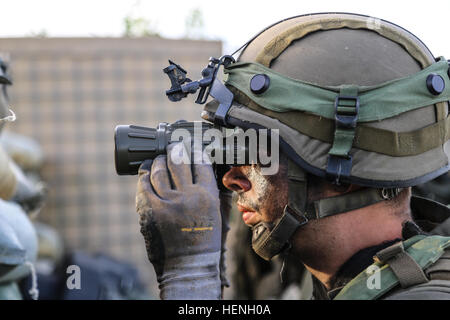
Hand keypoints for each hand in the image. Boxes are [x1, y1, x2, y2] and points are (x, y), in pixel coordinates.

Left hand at [136, 142, 221, 298]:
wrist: (188, 264)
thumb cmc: (205, 240)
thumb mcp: (218, 213)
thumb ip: (214, 191)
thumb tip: (206, 170)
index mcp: (207, 195)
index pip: (201, 163)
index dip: (195, 151)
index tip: (192, 147)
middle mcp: (187, 196)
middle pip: (179, 161)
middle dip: (176, 150)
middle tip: (174, 147)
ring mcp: (166, 202)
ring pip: (160, 169)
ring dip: (159, 160)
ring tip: (160, 159)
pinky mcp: (149, 209)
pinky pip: (144, 184)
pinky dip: (145, 174)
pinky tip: (147, 171)